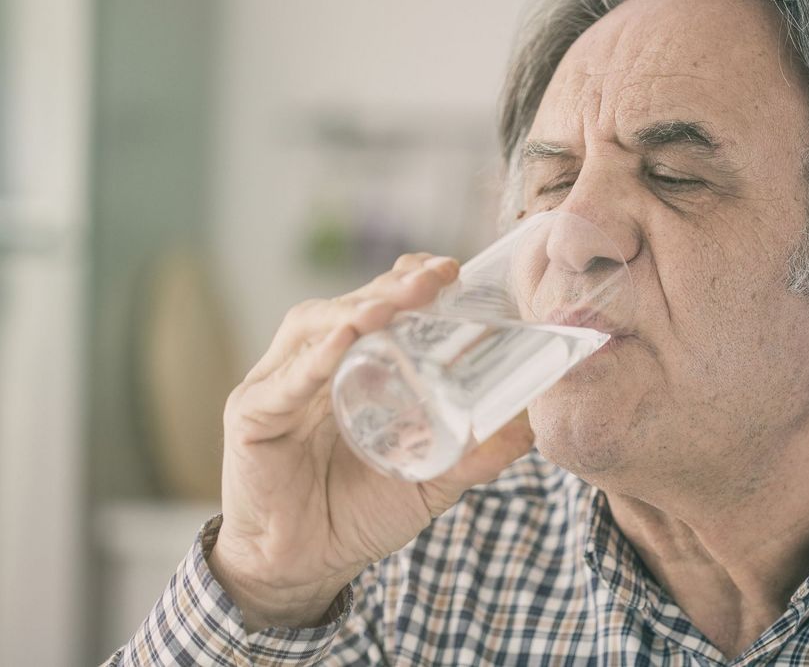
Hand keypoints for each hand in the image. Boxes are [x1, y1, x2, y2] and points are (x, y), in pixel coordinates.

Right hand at [207, 253, 534, 631]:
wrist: (304, 566)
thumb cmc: (358, 512)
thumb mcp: (428, 480)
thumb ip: (474, 457)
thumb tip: (528, 432)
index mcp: (353, 366)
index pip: (378, 303)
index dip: (408, 280)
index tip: (449, 271)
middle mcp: (314, 364)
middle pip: (350, 306)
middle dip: (392, 288)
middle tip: (434, 279)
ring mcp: (279, 386)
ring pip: (312, 328)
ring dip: (353, 311)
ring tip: (389, 306)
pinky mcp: (251, 417)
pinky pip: (283, 383)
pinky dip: (311, 361)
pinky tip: (341, 342)